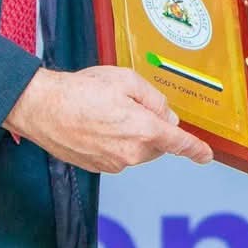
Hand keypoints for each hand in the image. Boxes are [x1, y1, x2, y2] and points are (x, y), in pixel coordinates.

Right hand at [4, 65, 213, 172]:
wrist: (42, 108)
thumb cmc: (80, 90)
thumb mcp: (125, 79)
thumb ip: (153, 98)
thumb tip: (166, 115)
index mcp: (143, 130)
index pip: (178, 143)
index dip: (195, 149)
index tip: (205, 155)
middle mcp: (131, 152)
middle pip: (157, 143)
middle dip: (151, 126)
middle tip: (127, 105)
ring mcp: (114, 163)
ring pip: (138, 149)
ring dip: (132, 134)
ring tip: (105, 113)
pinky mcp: (99, 167)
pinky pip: (119, 154)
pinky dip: (115, 142)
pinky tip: (96, 124)